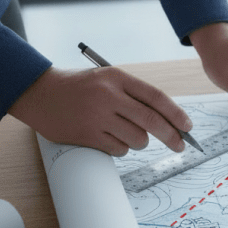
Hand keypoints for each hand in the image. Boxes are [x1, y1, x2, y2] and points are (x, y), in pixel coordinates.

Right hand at [9, 67, 191, 155]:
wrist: (39, 93)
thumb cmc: (81, 88)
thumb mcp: (108, 80)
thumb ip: (135, 96)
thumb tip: (171, 120)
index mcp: (117, 78)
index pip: (156, 98)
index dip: (176, 114)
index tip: (188, 127)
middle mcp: (109, 96)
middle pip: (152, 121)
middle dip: (171, 136)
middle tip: (179, 145)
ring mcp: (97, 116)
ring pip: (138, 139)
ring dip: (141, 142)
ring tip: (127, 134)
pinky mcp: (87, 135)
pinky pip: (120, 149)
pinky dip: (121, 148)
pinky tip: (109, 138)